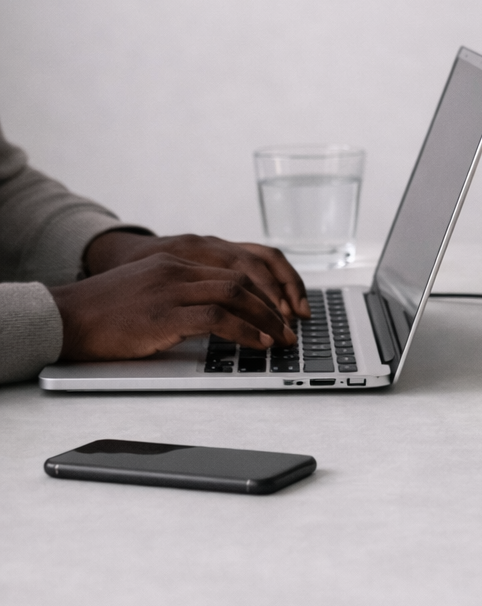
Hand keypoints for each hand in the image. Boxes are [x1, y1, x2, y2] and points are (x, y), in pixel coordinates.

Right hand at [84, 230, 307, 319]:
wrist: (66, 317)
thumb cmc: (105, 312)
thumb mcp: (148, 290)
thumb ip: (180, 292)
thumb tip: (217, 315)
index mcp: (175, 261)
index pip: (234, 268)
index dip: (265, 291)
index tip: (282, 311)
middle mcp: (177, 268)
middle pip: (242, 279)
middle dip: (273, 305)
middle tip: (290, 328)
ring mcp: (170, 289)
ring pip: (236, 295)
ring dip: (266, 319)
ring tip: (281, 339)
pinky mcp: (164, 313)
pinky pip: (218, 318)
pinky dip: (245, 332)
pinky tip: (258, 344)